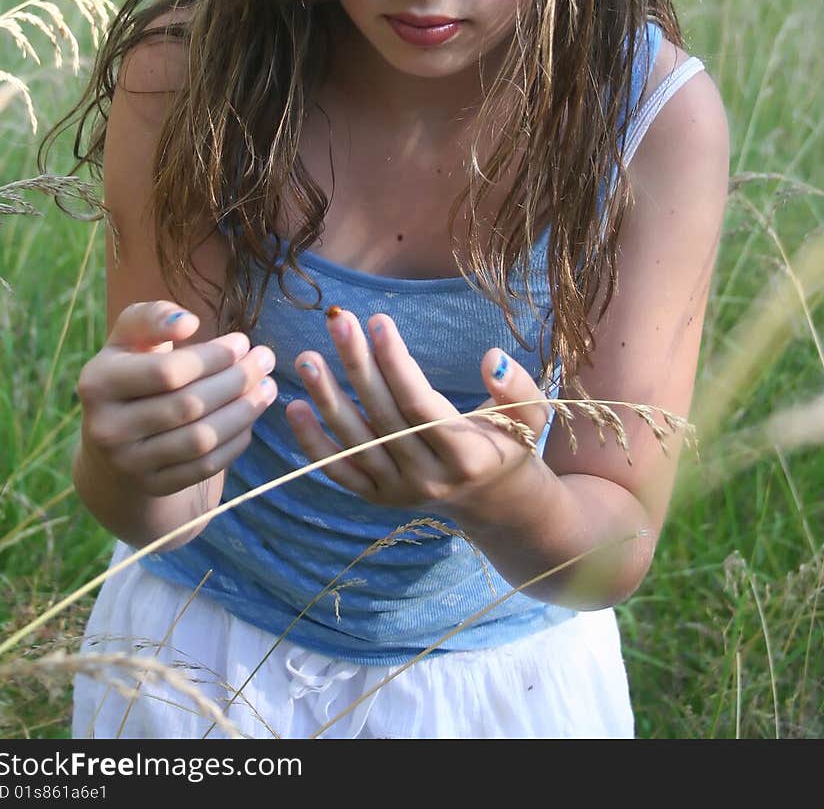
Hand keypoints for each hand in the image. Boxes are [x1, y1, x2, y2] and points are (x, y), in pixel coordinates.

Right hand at [76, 301, 276, 496]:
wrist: (112, 437)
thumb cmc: (133, 371)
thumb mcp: (130, 337)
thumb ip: (153, 317)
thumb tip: (186, 322)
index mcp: (97, 383)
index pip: (167, 371)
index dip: (213, 357)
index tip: (242, 341)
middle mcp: (107, 428)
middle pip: (189, 406)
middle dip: (237, 380)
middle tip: (264, 360)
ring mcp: (129, 463)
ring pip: (201, 439)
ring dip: (244, 411)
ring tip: (268, 387)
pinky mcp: (153, 486)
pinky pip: (206, 466)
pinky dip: (236, 441)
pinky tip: (250, 417)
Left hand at [285, 309, 549, 518]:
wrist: (496, 503)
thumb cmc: (512, 443)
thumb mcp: (530, 416)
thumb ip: (517, 387)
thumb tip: (492, 357)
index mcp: (465, 455)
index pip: (420, 405)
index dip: (396, 363)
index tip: (378, 320)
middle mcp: (428, 479)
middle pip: (383, 416)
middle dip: (358, 365)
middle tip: (338, 320)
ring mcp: (399, 493)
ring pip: (355, 444)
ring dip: (327, 399)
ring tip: (307, 357)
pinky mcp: (378, 499)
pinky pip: (339, 473)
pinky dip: (313, 444)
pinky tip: (293, 407)